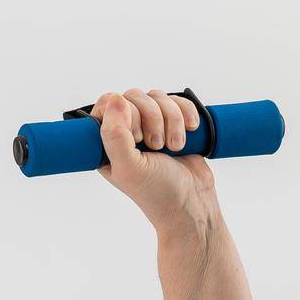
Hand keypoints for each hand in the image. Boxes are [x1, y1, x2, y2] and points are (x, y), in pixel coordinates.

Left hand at [90, 89, 220, 236]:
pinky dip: (186, 113)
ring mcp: (151, 127)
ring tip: (174, 146)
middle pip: (134, 96)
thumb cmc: (156, 191)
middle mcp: (127, 133)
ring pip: (158, 97)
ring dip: (172, 119)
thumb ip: (115, 135)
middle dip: (152, 118)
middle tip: (156, 145)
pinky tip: (191, 131)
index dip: (125, 112)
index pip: (107, 105)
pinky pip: (178, 101)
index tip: (137, 137)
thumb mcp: (129, 167)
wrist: (193, 203)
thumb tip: (114, 99)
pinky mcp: (174, 125)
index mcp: (107, 143)